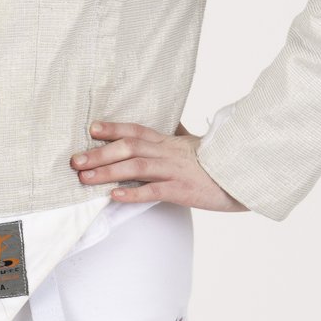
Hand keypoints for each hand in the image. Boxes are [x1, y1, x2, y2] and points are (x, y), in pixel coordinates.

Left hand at [72, 121, 246, 211]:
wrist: (244, 176)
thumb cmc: (218, 162)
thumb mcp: (196, 145)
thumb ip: (180, 135)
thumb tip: (174, 123)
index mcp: (170, 142)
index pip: (137, 130)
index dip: (113, 128)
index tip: (91, 129)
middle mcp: (168, 152)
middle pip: (129, 147)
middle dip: (99, 153)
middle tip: (75, 161)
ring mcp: (174, 171)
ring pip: (136, 167)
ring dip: (107, 172)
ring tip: (85, 179)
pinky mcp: (182, 190)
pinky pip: (154, 191)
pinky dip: (132, 193)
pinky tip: (114, 196)